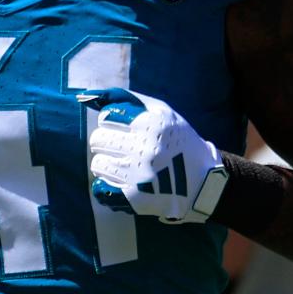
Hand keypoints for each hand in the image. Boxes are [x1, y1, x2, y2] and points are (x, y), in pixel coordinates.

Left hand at [78, 88, 225, 223]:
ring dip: (107, 164)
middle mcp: (144, 148)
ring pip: (97, 164)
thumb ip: (127, 98)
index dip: (112, 122)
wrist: (202, 181)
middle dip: (106, 142)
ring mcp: (138, 174)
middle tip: (121, 147)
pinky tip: (122, 182)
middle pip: (98, 140)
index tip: (124, 129)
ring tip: (124, 165)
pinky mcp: (134, 197)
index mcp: (152, 125)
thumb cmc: (178, 141)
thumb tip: (91, 96)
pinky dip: (107, 185)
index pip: (107, 117)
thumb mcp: (162, 112)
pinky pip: (100, 188)